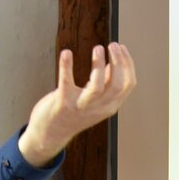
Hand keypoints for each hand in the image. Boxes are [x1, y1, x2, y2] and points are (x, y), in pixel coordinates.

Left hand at [19, 42, 135, 166]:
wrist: (50, 134)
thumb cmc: (73, 114)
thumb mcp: (95, 102)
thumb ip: (105, 87)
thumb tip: (112, 65)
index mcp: (110, 106)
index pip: (128, 85)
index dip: (128, 64)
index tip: (122, 47)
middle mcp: (99, 108)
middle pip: (117, 84)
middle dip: (118, 62)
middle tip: (112, 45)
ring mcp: (81, 107)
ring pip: (97, 86)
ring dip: (98, 65)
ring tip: (98, 48)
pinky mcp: (63, 103)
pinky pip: (66, 82)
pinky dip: (66, 66)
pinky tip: (66, 53)